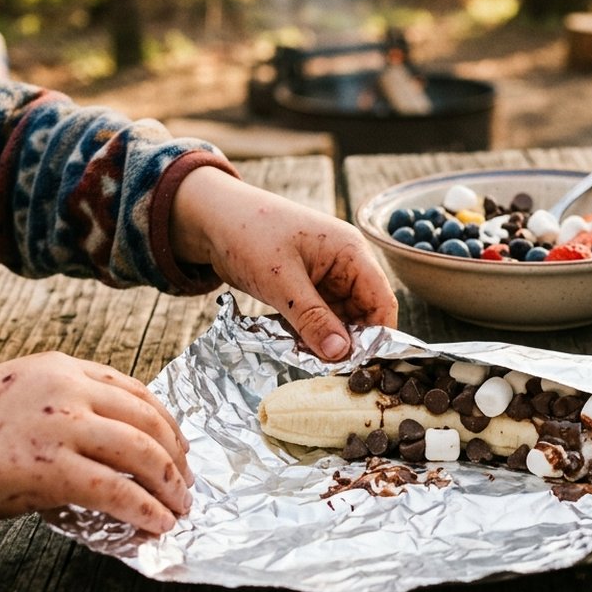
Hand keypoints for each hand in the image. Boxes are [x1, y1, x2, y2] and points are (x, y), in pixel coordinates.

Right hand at [0, 352, 193, 531]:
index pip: (135, 390)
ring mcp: (60, 427)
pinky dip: (145, 510)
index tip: (180, 446)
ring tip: (180, 508)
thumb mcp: (17, 394)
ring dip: (170, 485)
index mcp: (62, 369)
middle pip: (149, 420)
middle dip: (178, 456)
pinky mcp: (49, 469)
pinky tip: (157, 524)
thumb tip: (106, 442)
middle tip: (188, 483)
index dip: (166, 421)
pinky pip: (115, 491)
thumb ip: (65, 405)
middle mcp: (68, 390)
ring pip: (142, 454)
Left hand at [171, 168, 398, 360]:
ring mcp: (326, 278)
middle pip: (364, 315)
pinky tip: (300, 351)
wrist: (210, 218)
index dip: (379, 337)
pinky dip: (312, 335)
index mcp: (351, 253)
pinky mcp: (307, 288)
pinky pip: (320, 318)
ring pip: (341, 320)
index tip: (363, 368)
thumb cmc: (248, 235)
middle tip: (333, 373)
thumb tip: (341, 354)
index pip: (381, 301)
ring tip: (313, 365)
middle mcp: (346, 266)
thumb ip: (313, 318)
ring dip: (328, 342)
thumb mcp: (281, 281)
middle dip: (351, 344)